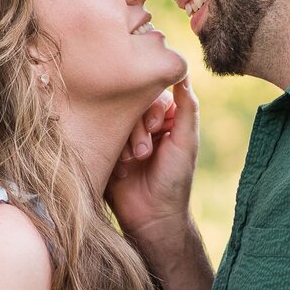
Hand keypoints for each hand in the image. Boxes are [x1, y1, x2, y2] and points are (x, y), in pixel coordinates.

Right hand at [107, 76, 199, 248]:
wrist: (152, 217)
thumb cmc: (174, 180)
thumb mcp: (185, 141)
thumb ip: (186, 107)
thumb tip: (183, 73)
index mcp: (167, 120)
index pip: (154, 95)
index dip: (152, 108)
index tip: (157, 128)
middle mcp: (145, 126)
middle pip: (132, 106)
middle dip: (138, 127)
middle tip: (145, 151)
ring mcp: (124, 138)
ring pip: (116, 120)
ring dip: (127, 140)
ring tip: (135, 161)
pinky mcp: (108, 151)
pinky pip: (103, 136)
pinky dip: (114, 150)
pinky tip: (123, 169)